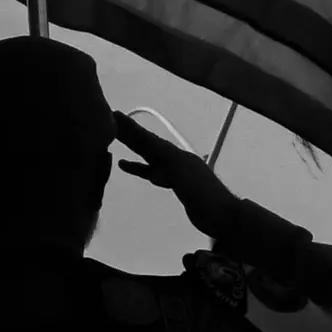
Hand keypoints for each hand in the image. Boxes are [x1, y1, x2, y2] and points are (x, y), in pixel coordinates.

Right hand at [113, 110, 239, 238]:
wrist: (223, 216)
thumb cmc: (206, 197)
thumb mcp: (186, 177)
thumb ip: (169, 162)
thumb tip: (151, 148)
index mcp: (177, 155)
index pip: (149, 139)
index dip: (133, 129)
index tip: (115, 115)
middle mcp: (174, 158)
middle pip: (148, 143)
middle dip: (130, 132)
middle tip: (109, 119)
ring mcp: (174, 171)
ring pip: (148, 155)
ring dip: (132, 146)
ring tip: (113, 136)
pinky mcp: (173, 184)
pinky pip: (151, 172)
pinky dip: (137, 167)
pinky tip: (124, 165)